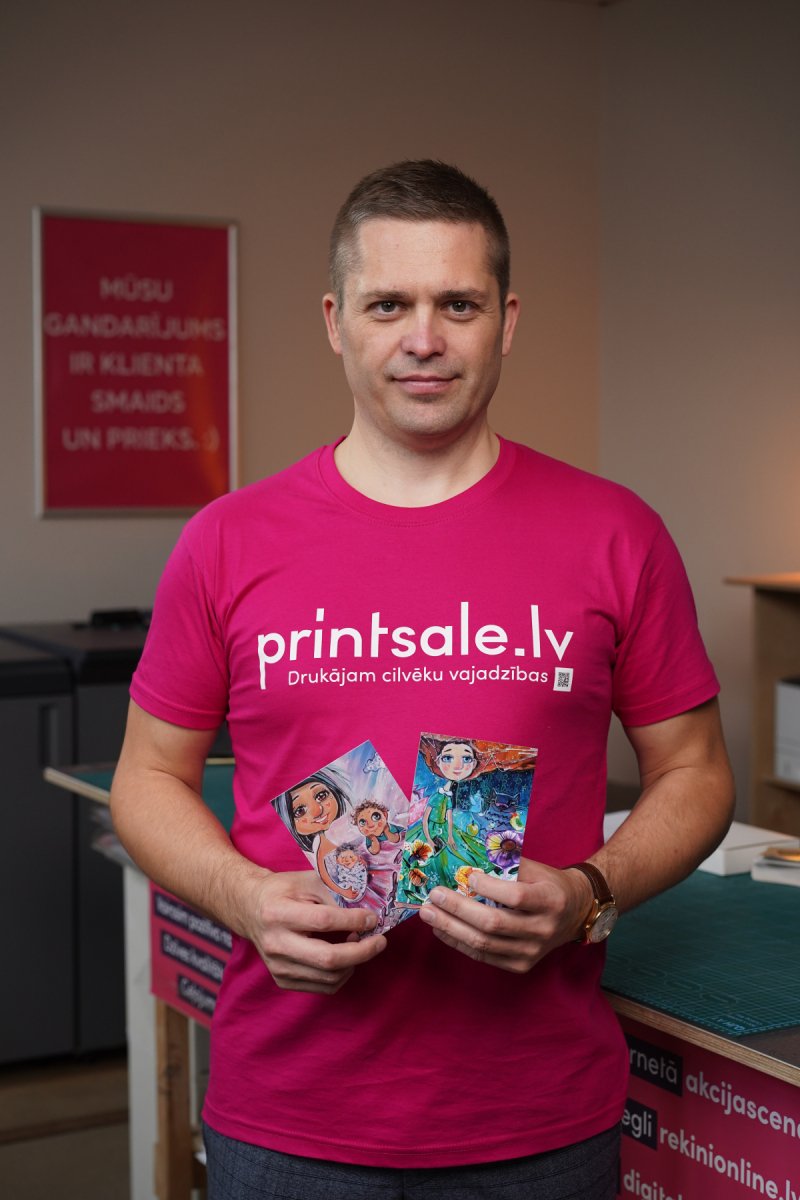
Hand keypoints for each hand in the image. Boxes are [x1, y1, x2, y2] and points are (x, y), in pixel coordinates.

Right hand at [241, 868, 386, 993]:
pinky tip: (345, 956)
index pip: (323, 921)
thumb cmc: (282, 890)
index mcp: (277, 913)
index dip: (353, 921)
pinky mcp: (283, 980)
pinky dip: (342, 974)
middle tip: (380, 941)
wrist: (250, 908)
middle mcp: (275, 944)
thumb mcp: (306, 880)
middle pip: (327, 959)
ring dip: (354, 962)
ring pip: (328, 977)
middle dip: (362, 951)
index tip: (373, 918)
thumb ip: (334, 891)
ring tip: (360, 943)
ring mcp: (277, 967)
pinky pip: (323, 986)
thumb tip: (366, 908)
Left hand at [418, 857, 592, 972]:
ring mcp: (531, 952)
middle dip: (458, 909)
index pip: (515, 898)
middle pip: (493, 924)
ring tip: (429, 914)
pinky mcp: (520, 965)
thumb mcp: (536, 869)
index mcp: (550, 901)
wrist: (575, 912)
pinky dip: (459, 943)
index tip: (467, 876)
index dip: (488, 888)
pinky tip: (442, 930)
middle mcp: (542, 930)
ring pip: (484, 943)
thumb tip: (466, 863)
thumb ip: (506, 866)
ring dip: (451, 928)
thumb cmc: (549, 885)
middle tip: (434, 895)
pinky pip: (484, 956)